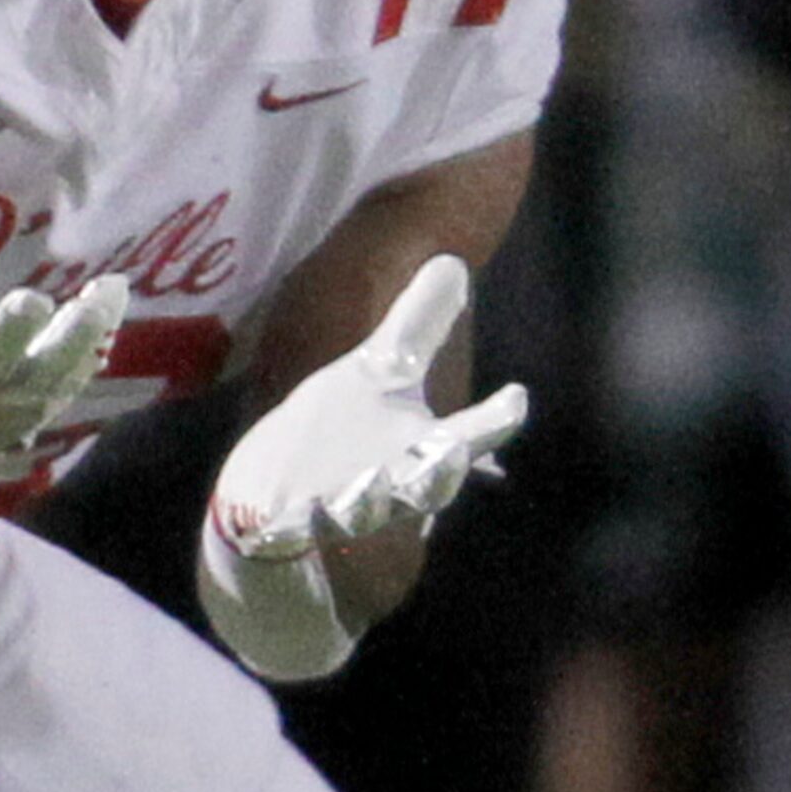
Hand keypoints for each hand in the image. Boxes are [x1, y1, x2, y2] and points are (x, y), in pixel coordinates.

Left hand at [212, 254, 526, 558]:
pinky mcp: (287, 525)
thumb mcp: (379, 375)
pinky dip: (285, 526)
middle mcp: (389, 484)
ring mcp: (338, 509)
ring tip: (364, 495)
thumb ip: (417, 327)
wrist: (276, 513)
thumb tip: (452, 260)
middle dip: (437, 472)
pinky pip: (288, 531)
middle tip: (450, 457)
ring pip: (362, 511)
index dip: (491, 419)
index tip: (516, 397)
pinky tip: (274, 521)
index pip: (466, 435)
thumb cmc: (341, 437)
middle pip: (425, 484)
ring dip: (364, 502)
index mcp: (416, 447)